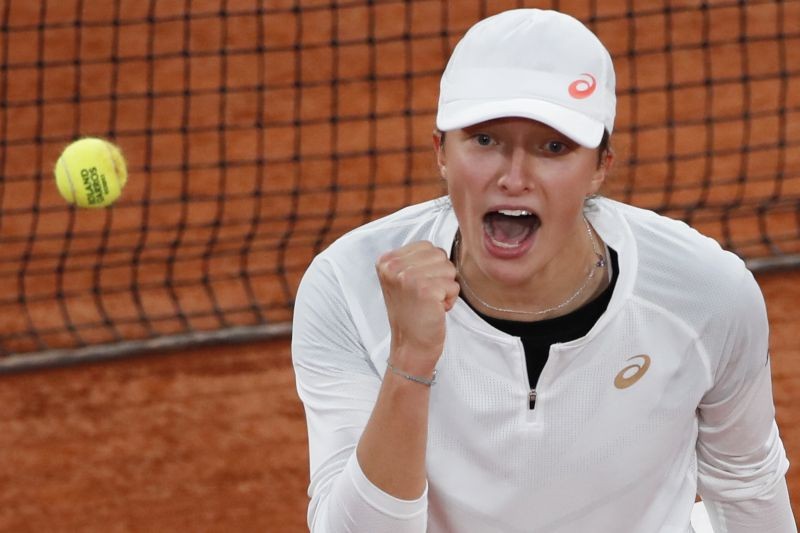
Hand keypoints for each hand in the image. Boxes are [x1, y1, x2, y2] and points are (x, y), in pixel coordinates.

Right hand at [376, 241, 459, 372]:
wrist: (410, 346)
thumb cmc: (413, 313)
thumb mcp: (403, 279)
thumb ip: (415, 259)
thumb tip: (441, 241)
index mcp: (386, 259)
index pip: (427, 246)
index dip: (431, 268)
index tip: (417, 288)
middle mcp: (393, 266)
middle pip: (440, 255)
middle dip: (440, 277)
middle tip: (424, 297)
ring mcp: (407, 277)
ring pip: (449, 269)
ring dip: (445, 288)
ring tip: (429, 303)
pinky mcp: (425, 290)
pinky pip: (454, 285)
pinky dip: (449, 300)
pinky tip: (434, 310)